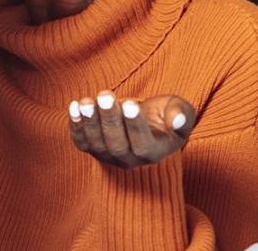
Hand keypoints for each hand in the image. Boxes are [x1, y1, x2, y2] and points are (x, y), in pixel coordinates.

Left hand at [68, 91, 195, 168]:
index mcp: (154, 153)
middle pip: (117, 145)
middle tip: (106, 95)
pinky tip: (75, 106)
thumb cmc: (164, 114)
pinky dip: (76, 126)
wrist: (145, 121)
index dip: (135, 126)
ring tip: (87, 101)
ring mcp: (108, 157)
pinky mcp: (92, 148)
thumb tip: (178, 120)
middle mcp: (129, 160)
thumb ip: (182, 114)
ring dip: (90, 122)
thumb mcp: (180, 110)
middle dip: (110, 119)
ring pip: (97, 144)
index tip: (131, 104)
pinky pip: (81, 142)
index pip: (142, 145)